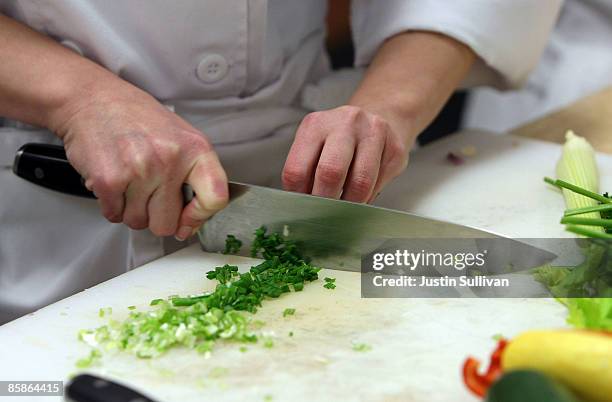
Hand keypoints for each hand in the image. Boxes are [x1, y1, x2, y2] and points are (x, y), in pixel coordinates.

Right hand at [49, 83, 227, 239]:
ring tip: (130, 181)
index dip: (200, 217)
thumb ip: (193, 176)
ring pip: (138, 222)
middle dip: (155, 217)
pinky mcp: (109, 179)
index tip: (188, 220)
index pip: (215, 198)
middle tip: (149, 194)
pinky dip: (112, 205)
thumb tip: (193, 220)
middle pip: (167, 224)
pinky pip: (114, 215)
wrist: (92, 99)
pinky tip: (115, 181)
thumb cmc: (137, 117)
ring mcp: (140, 170)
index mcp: (196, 148)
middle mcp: (170, 160)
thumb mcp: (180, 137)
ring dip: (131, 209)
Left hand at [282, 105, 409, 202]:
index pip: (297, 169)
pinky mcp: (394, 149)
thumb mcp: (316, 143)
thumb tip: (302, 206)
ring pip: (360, 183)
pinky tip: (359, 196)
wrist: (381, 113)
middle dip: (325, 202)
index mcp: (316, 125)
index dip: (298, 196)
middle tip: (323, 213)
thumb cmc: (340, 137)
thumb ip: (306, 171)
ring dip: (349, 204)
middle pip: (330, 173)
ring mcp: (373, 134)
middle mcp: (345, 123)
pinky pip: (378, 185)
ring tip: (343, 209)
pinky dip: (366, 198)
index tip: (302, 208)